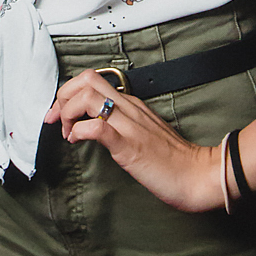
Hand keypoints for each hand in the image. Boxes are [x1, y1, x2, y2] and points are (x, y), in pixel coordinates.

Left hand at [43, 70, 220, 212]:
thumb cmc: (173, 161)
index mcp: (132, 105)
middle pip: (87, 80)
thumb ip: (123, 125)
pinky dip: (80, 132)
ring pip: (88, 97)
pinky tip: (78, 142)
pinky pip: (98, 128)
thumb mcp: (143, 133)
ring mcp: (130, 126)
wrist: (198, 176)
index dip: (68, 93)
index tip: (59, 115)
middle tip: (58, 121)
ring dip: (68, 113)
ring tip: (68, 134)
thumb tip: (95, 126)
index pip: (93, 80)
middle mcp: (129, 109)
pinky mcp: (130, 146)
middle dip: (63, 97)